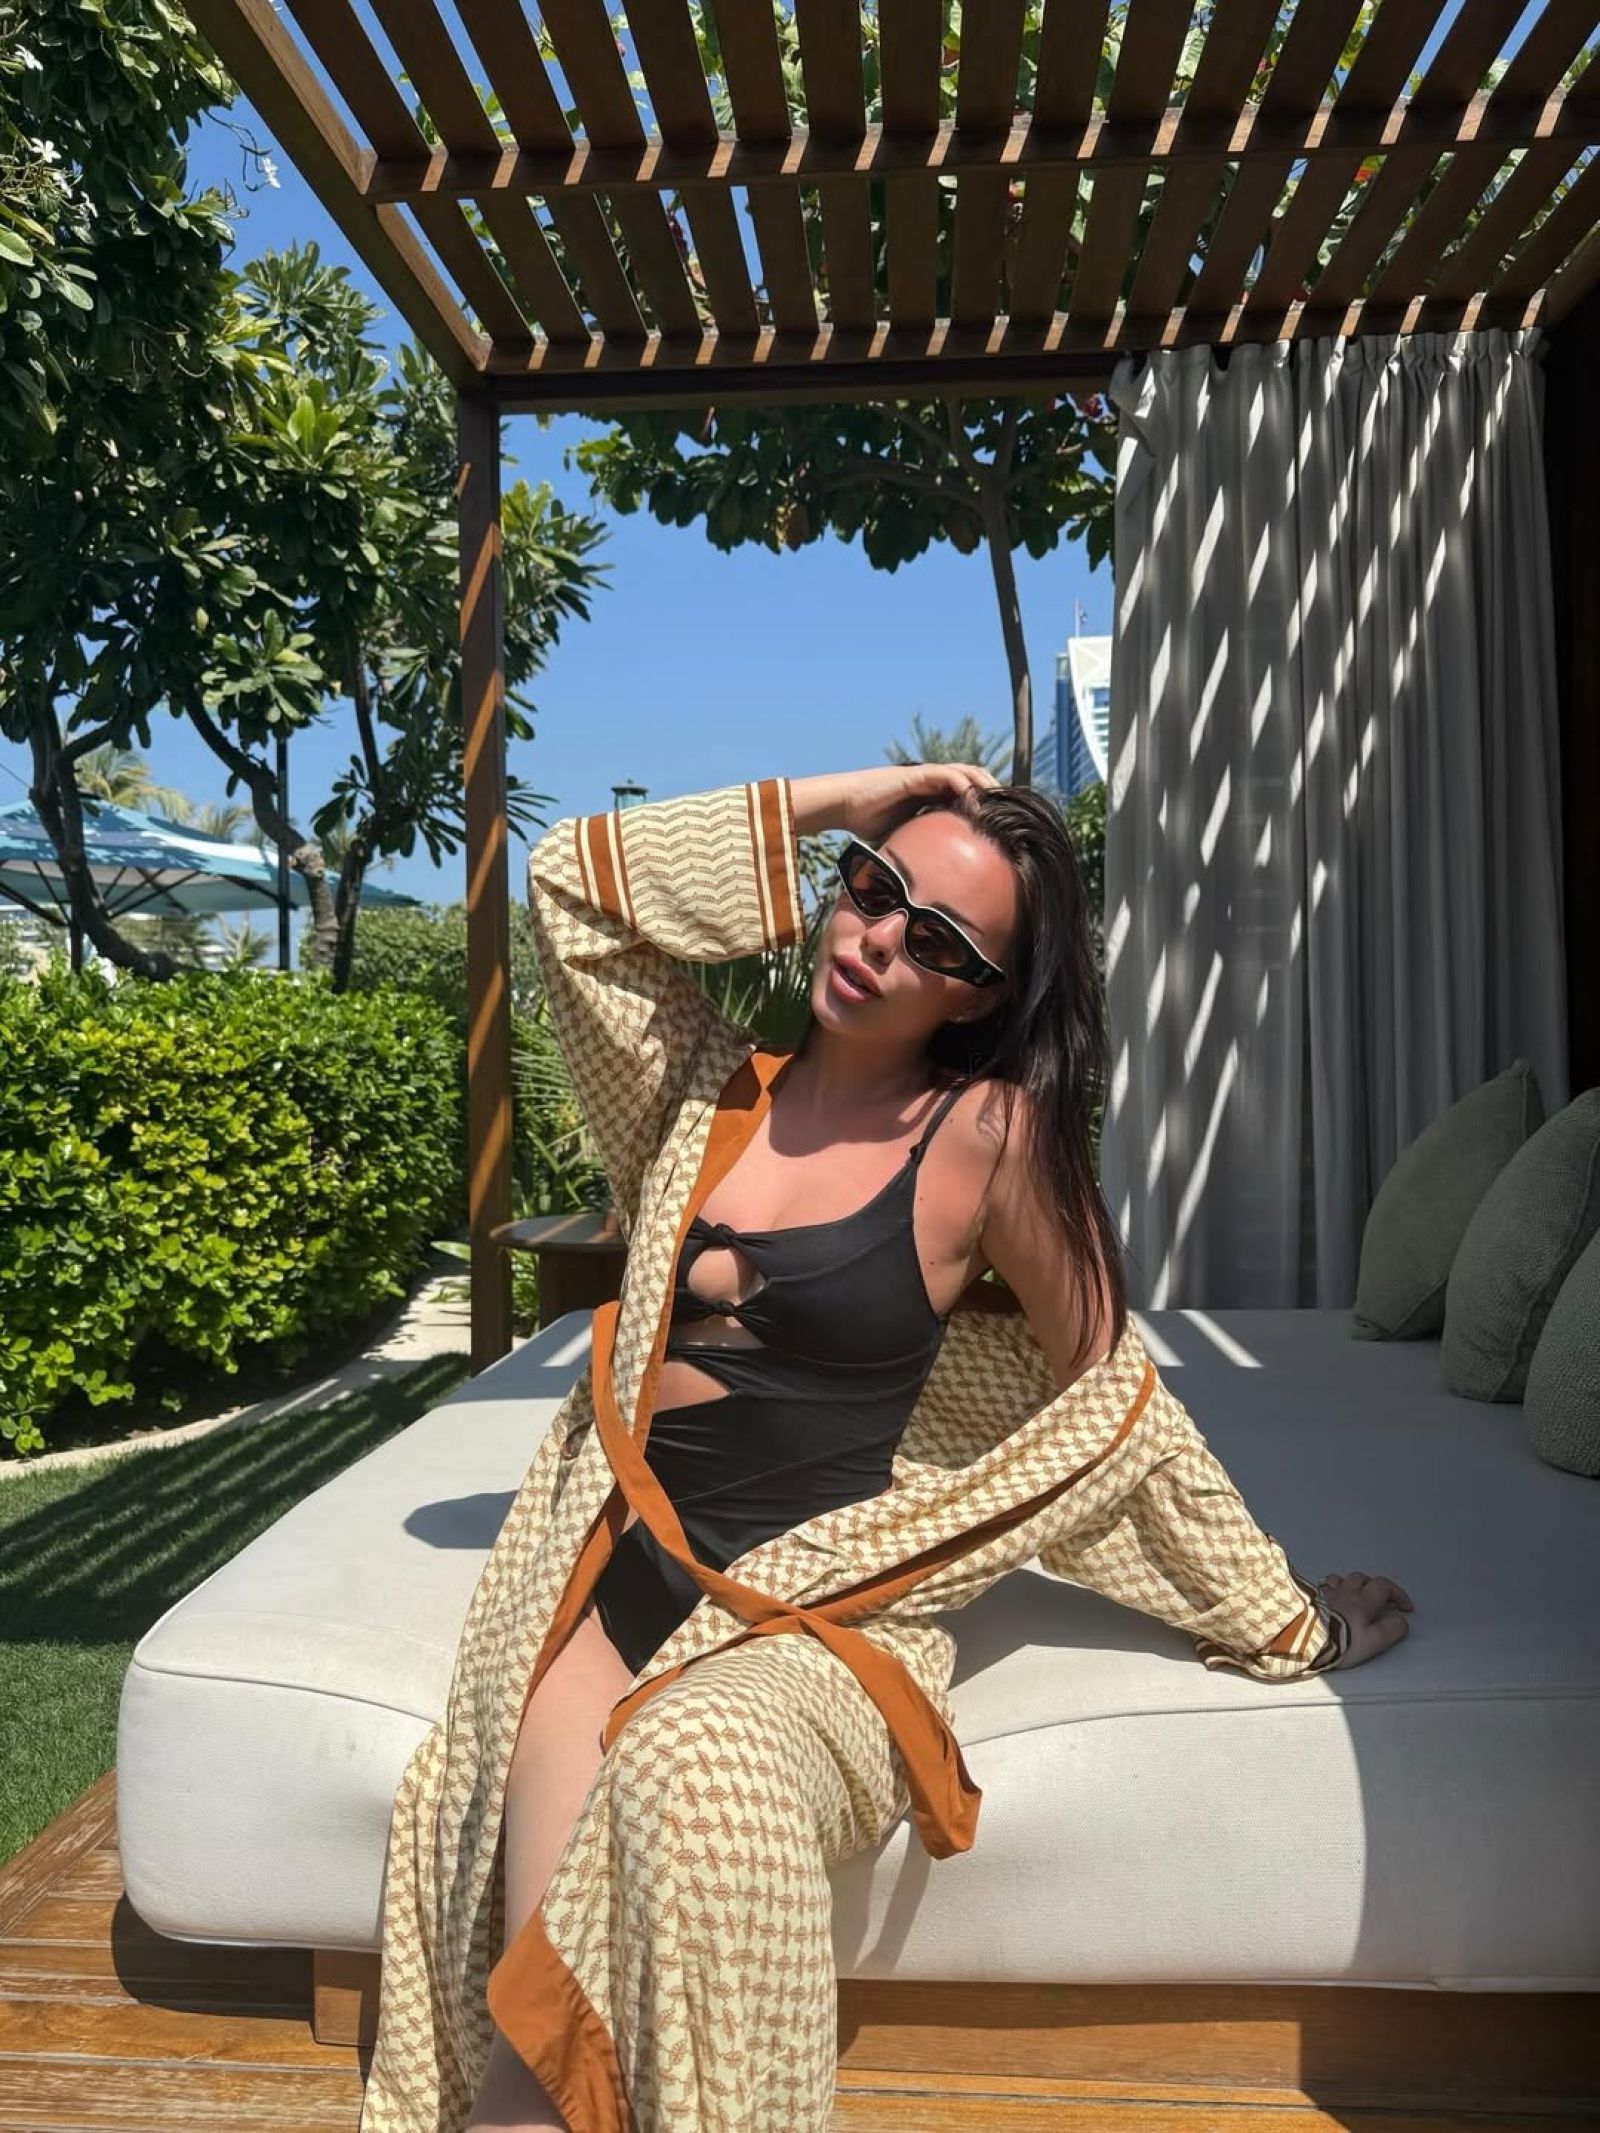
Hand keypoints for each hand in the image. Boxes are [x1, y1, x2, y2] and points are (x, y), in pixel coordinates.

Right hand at [790, 763, 1002, 843]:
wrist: (846, 805)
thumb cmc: (869, 822)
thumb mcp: (904, 838)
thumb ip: (921, 848)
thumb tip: (930, 880)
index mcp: (934, 794)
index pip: (971, 793)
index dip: (989, 803)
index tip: (1005, 823)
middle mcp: (934, 782)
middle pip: (976, 779)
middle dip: (995, 794)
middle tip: (1012, 814)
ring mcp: (926, 776)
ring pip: (968, 772)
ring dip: (986, 786)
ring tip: (1000, 805)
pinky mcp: (917, 775)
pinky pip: (948, 775)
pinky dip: (964, 786)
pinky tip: (975, 802)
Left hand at [1318, 1571, 1412, 1667]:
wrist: (1306, 1639)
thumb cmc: (1341, 1642)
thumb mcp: (1373, 1641)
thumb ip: (1391, 1630)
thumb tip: (1401, 1621)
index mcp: (1362, 1601)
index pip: (1384, 1586)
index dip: (1398, 1594)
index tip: (1405, 1607)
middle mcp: (1345, 1592)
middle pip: (1362, 1578)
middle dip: (1375, 1586)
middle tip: (1380, 1600)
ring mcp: (1326, 1593)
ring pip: (1341, 1579)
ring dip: (1352, 1584)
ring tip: (1355, 1595)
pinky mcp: (1311, 1598)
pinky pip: (1323, 1586)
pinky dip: (1332, 1588)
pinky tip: (1331, 1597)